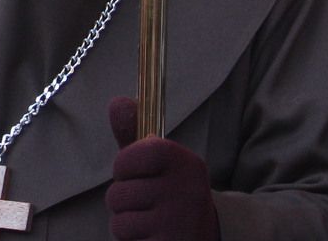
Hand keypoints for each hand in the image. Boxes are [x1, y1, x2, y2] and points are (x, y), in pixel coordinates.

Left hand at [106, 96, 219, 240]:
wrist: (210, 232)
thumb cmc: (172, 192)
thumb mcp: (159, 162)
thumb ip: (134, 134)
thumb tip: (117, 101)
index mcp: (183, 161)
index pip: (126, 160)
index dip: (122, 169)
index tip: (136, 174)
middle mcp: (187, 190)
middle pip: (117, 195)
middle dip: (124, 202)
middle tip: (147, 204)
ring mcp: (181, 221)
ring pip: (120, 223)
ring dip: (128, 225)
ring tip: (151, 222)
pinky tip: (154, 237)